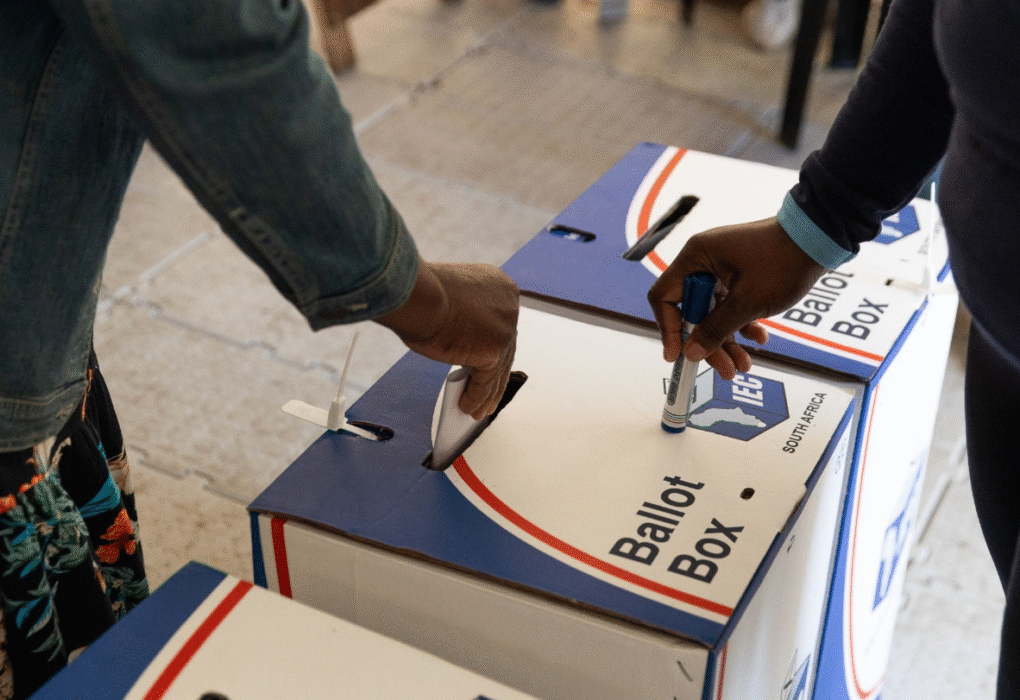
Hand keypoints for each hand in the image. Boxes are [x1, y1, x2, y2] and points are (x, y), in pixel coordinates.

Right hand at [377, 258, 518, 418]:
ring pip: (497, 370)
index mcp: (499, 285)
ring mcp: (505, 329)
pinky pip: (485, 382)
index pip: (501, 323)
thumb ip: (464, 314)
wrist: (418, 296)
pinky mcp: (494, 351)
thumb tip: (461, 338)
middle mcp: (508, 306)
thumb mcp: (450, 296)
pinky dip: (476, 397)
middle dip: (495, 374)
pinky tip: (467, 406)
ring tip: (476, 410)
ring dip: (486, 394)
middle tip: (488, 392)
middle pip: (505, 348)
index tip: (491, 361)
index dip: (496, 345)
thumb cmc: (421, 292)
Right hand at [647, 217, 825, 379]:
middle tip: (725, 369)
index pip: (664, 298)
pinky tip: (759, 339)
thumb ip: (716, 329)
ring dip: (727, 339)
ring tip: (743, 365)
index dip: (669, 329)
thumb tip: (690, 353)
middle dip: (708, 343)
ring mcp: (722, 268)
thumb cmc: (783, 261)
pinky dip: (742, 324)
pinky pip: (731, 305)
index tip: (678, 355)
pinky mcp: (739, 275)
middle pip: (692, 311)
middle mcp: (704, 261)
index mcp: (696, 257)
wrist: (820, 238)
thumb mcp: (748, 302)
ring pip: (713, 312)